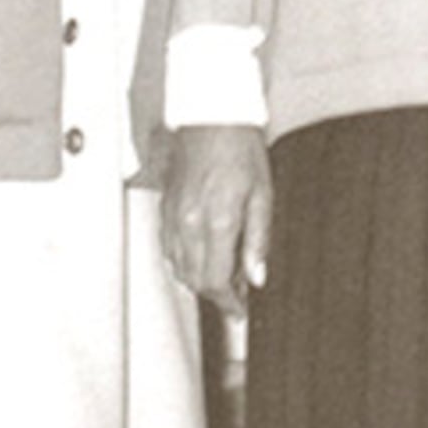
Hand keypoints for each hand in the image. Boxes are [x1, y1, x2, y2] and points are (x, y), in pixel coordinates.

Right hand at [164, 123, 274, 309]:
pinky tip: (203, 253)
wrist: (212, 117)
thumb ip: (258, 240)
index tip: (240, 310)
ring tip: (223, 271)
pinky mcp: (165, 209)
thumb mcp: (263, 196)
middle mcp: (189, 223)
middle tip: (237, 292)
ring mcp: (173, 217)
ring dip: (199, 278)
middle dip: (215, 294)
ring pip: (179, 268)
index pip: (216, 281)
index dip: (229, 303)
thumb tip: (257, 276)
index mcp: (217, 222)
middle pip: (195, 280)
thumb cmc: (240, 150)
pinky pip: (169, 249)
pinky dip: (185, 260)